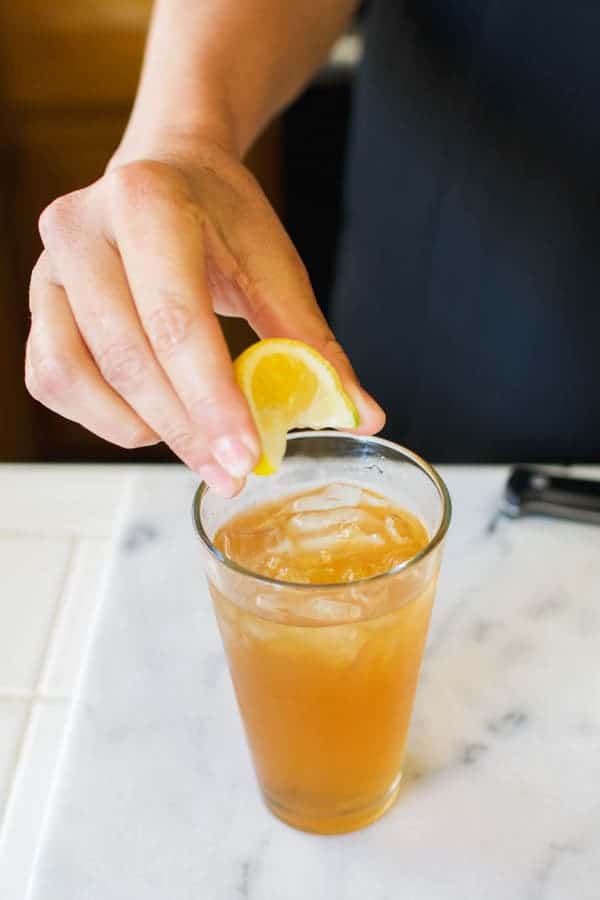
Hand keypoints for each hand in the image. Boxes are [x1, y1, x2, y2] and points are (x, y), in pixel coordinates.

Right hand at [26, 138, 384, 494]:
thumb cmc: (221, 219)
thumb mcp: (275, 267)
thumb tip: (362, 416)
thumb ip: (312, 343)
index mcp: (147, 201)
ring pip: (78, 375)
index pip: (177, 320)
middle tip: (232, 472)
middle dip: (185, 429)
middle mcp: (82, 229)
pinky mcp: (36, 303)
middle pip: (128, 357)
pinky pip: (52, 379)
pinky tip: (149, 419)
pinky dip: (100, 415)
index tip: (246, 457)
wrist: (166, 174)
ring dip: (141, 427)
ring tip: (195, 440)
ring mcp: (48, 267)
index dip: (211, 399)